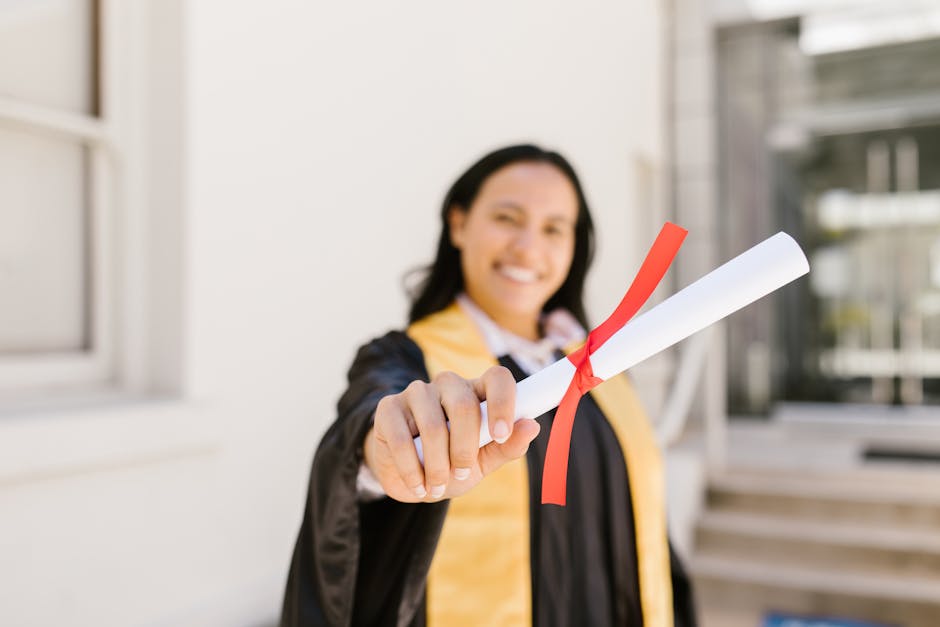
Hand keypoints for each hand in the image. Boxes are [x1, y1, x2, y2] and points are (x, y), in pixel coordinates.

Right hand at [362, 365, 540, 502]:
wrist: (411, 478)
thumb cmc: (453, 464)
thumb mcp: (484, 461)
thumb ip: (508, 446)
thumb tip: (532, 426)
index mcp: (477, 392)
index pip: (497, 378)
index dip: (503, 402)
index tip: (502, 434)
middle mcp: (447, 385)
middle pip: (463, 404)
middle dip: (465, 449)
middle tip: (463, 475)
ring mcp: (416, 393)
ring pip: (433, 425)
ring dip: (438, 465)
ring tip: (437, 487)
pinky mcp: (388, 408)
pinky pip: (402, 438)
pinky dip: (412, 470)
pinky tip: (418, 486)